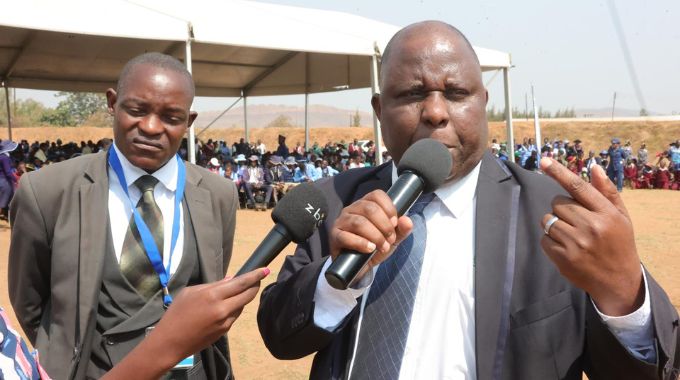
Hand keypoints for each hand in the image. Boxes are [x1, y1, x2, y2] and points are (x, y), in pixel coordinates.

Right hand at [103, 268, 268, 378]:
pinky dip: (234, 308)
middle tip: (258, 279)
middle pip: (247, 295)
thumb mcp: (190, 293)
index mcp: (213, 295)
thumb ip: (212, 285)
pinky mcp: (225, 331)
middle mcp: (223, 308)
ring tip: (236, 292)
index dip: (255, 276)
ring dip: (243, 298)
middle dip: (255, 286)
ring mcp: (225, 321)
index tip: (265, 269)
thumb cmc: (176, 313)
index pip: (241, 283)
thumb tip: (230, 280)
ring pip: (241, 306)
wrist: (170, 342)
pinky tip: (226, 306)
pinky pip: (234, 316)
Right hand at [330, 190, 412, 277]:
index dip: (389, 208)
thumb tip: (407, 220)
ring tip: (383, 247)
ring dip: (375, 236)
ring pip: (359, 222)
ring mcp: (341, 221)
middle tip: (391, 239)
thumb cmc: (374, 247)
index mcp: (366, 204)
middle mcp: (352, 209)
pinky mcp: (335, 236)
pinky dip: (361, 243)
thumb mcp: (392, 239)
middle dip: (385, 225)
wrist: (358, 267)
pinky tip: (370, 249)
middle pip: (370, 209)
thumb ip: (401, 230)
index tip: (395, 223)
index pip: (377, 195)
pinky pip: (346, 236)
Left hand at [540, 158, 643, 315]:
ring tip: (572, 234)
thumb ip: (607, 192)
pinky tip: (566, 247)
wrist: (618, 281)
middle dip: (563, 209)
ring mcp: (575, 244)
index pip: (578, 187)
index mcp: (607, 214)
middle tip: (577, 221)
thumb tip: (594, 167)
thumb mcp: (621, 217)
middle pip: (558, 203)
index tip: (544, 161)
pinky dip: (550, 240)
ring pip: (548, 219)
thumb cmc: (619, 243)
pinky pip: (544, 238)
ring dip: (555, 223)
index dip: (559, 172)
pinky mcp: (562, 258)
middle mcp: (591, 227)